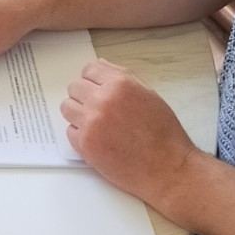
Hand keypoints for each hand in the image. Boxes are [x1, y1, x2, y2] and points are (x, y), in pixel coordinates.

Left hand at [60, 59, 196, 209]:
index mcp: (120, 84)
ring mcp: (91, 122)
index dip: (92, 79)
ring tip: (97, 123)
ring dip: (78, 113)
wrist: (167, 169)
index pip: (89, 69)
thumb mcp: (149, 95)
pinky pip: (70, 130)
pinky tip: (99, 139)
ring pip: (67, 107)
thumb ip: (123, 77)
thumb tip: (101, 65)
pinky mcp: (85, 144)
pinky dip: (80, 134)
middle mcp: (102, 100)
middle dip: (84, 95)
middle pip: (74, 87)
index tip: (96, 87)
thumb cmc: (163, 133)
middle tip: (98, 108)